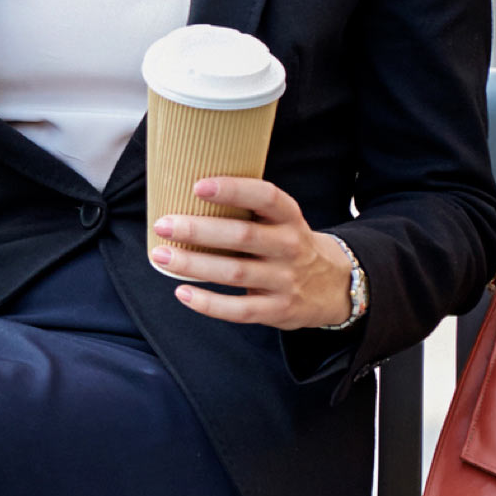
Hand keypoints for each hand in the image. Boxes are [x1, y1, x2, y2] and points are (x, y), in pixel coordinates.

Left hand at [150, 176, 353, 328]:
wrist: (333, 286)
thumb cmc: (287, 244)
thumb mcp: (281, 221)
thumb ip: (247, 210)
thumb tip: (184, 194)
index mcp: (289, 218)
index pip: (266, 197)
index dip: (233, 190)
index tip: (197, 186)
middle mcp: (291, 247)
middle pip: (242, 236)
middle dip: (198, 230)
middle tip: (163, 224)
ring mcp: (286, 280)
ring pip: (235, 273)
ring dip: (193, 265)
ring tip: (161, 256)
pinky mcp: (279, 310)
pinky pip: (239, 310)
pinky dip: (209, 303)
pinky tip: (182, 292)